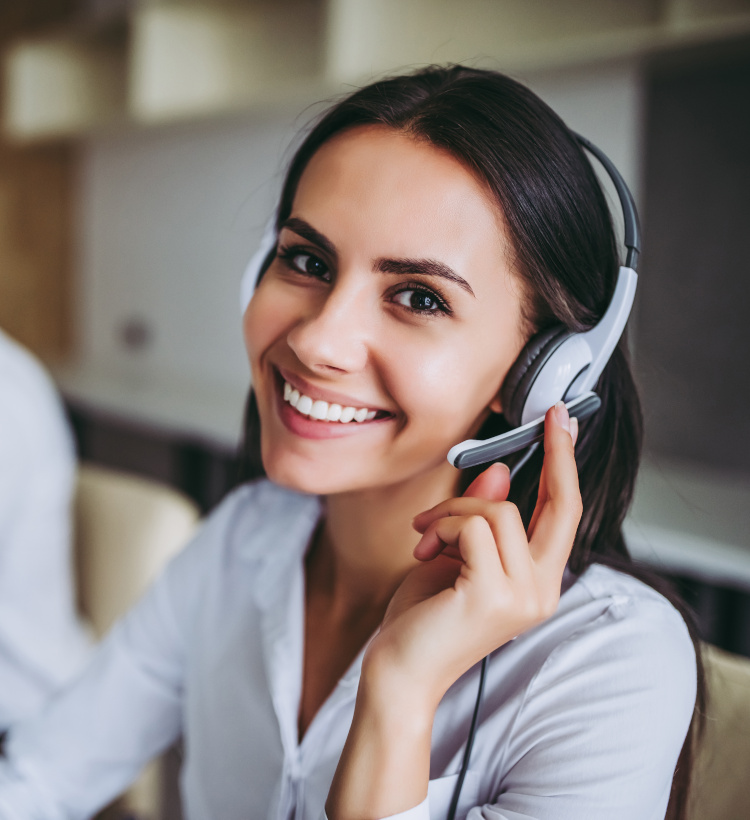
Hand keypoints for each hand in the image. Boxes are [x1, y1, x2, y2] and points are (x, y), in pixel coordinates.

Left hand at [364, 402, 581, 706]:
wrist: (398, 670)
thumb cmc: (424, 617)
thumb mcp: (454, 555)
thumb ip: (481, 519)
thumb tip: (502, 473)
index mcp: (537, 583)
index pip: (565, 517)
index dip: (567, 466)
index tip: (563, 423)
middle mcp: (542, 592)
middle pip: (562, 507)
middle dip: (558, 454)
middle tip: (548, 414)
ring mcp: (523, 596)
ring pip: (499, 510)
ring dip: (452, 512)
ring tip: (424, 536)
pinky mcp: (494, 595)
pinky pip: (472, 526)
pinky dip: (442, 526)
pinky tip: (423, 550)